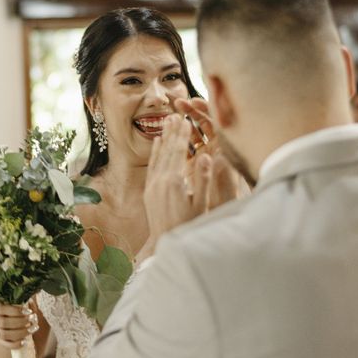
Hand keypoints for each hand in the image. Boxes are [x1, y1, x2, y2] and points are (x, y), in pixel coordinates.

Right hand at [0, 299, 38, 349]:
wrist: (9, 321)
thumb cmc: (15, 308)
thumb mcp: (19, 302)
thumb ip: (23, 301)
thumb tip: (29, 304)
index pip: (1, 309)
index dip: (15, 311)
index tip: (29, 311)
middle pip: (3, 322)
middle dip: (20, 321)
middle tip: (33, 319)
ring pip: (5, 334)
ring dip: (21, 332)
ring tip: (33, 328)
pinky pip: (7, 345)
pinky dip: (17, 344)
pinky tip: (26, 341)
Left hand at [144, 115, 213, 240]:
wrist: (166, 244)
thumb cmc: (189, 226)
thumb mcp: (200, 204)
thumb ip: (203, 180)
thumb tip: (208, 156)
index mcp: (173, 182)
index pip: (178, 152)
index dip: (182, 135)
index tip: (186, 119)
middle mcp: (159, 180)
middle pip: (167, 150)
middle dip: (173, 131)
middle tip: (176, 114)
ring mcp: (152, 185)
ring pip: (158, 156)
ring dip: (163, 137)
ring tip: (167, 121)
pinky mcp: (149, 190)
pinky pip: (152, 166)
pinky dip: (155, 152)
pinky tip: (157, 142)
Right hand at [175, 98, 249, 197]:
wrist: (221, 214)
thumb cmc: (225, 199)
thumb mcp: (221, 182)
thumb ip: (218, 168)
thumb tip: (214, 154)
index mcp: (223, 148)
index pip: (215, 121)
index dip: (204, 110)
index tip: (192, 102)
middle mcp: (215, 149)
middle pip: (204, 124)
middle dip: (191, 112)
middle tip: (178, 103)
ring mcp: (204, 156)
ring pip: (193, 134)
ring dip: (183, 124)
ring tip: (170, 116)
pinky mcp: (195, 166)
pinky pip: (186, 147)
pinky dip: (177, 140)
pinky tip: (166, 135)